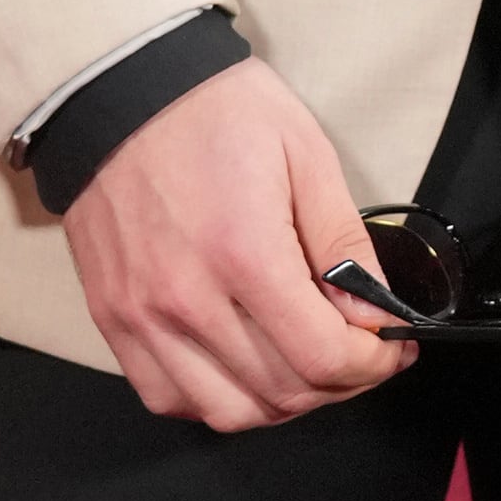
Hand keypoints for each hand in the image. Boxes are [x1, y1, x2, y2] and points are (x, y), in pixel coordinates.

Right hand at [61, 56, 410, 433]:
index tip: (388, 345)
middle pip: (282, 393)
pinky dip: (215, 397)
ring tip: (301, 363)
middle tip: (358, 353)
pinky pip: (168, 396)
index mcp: (243, 253)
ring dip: (280, 401)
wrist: (119, 89)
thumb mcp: (306, 154)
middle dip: (339, 383)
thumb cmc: (213, 111)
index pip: (322, 357)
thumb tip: (373, 313)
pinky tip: (240, 364)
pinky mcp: (112, 318)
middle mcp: (187, 298)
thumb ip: (345, 243)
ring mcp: (142, 315)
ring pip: (228, 411)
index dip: (372, 364)